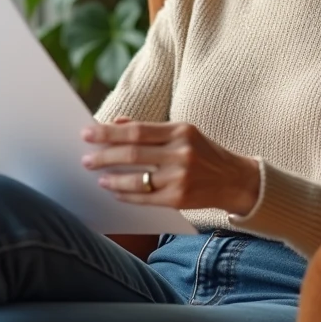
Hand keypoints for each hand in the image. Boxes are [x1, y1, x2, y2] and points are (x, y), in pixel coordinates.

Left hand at [80, 118, 260, 214]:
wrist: (235, 180)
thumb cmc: (204, 153)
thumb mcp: (184, 133)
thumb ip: (151, 129)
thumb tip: (117, 123)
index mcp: (181, 131)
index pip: (137, 130)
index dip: (109, 132)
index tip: (88, 132)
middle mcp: (182, 153)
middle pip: (132, 153)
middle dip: (104, 156)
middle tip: (85, 158)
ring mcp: (181, 177)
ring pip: (136, 178)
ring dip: (112, 178)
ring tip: (97, 176)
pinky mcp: (179, 199)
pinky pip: (145, 198)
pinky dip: (126, 194)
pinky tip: (115, 191)